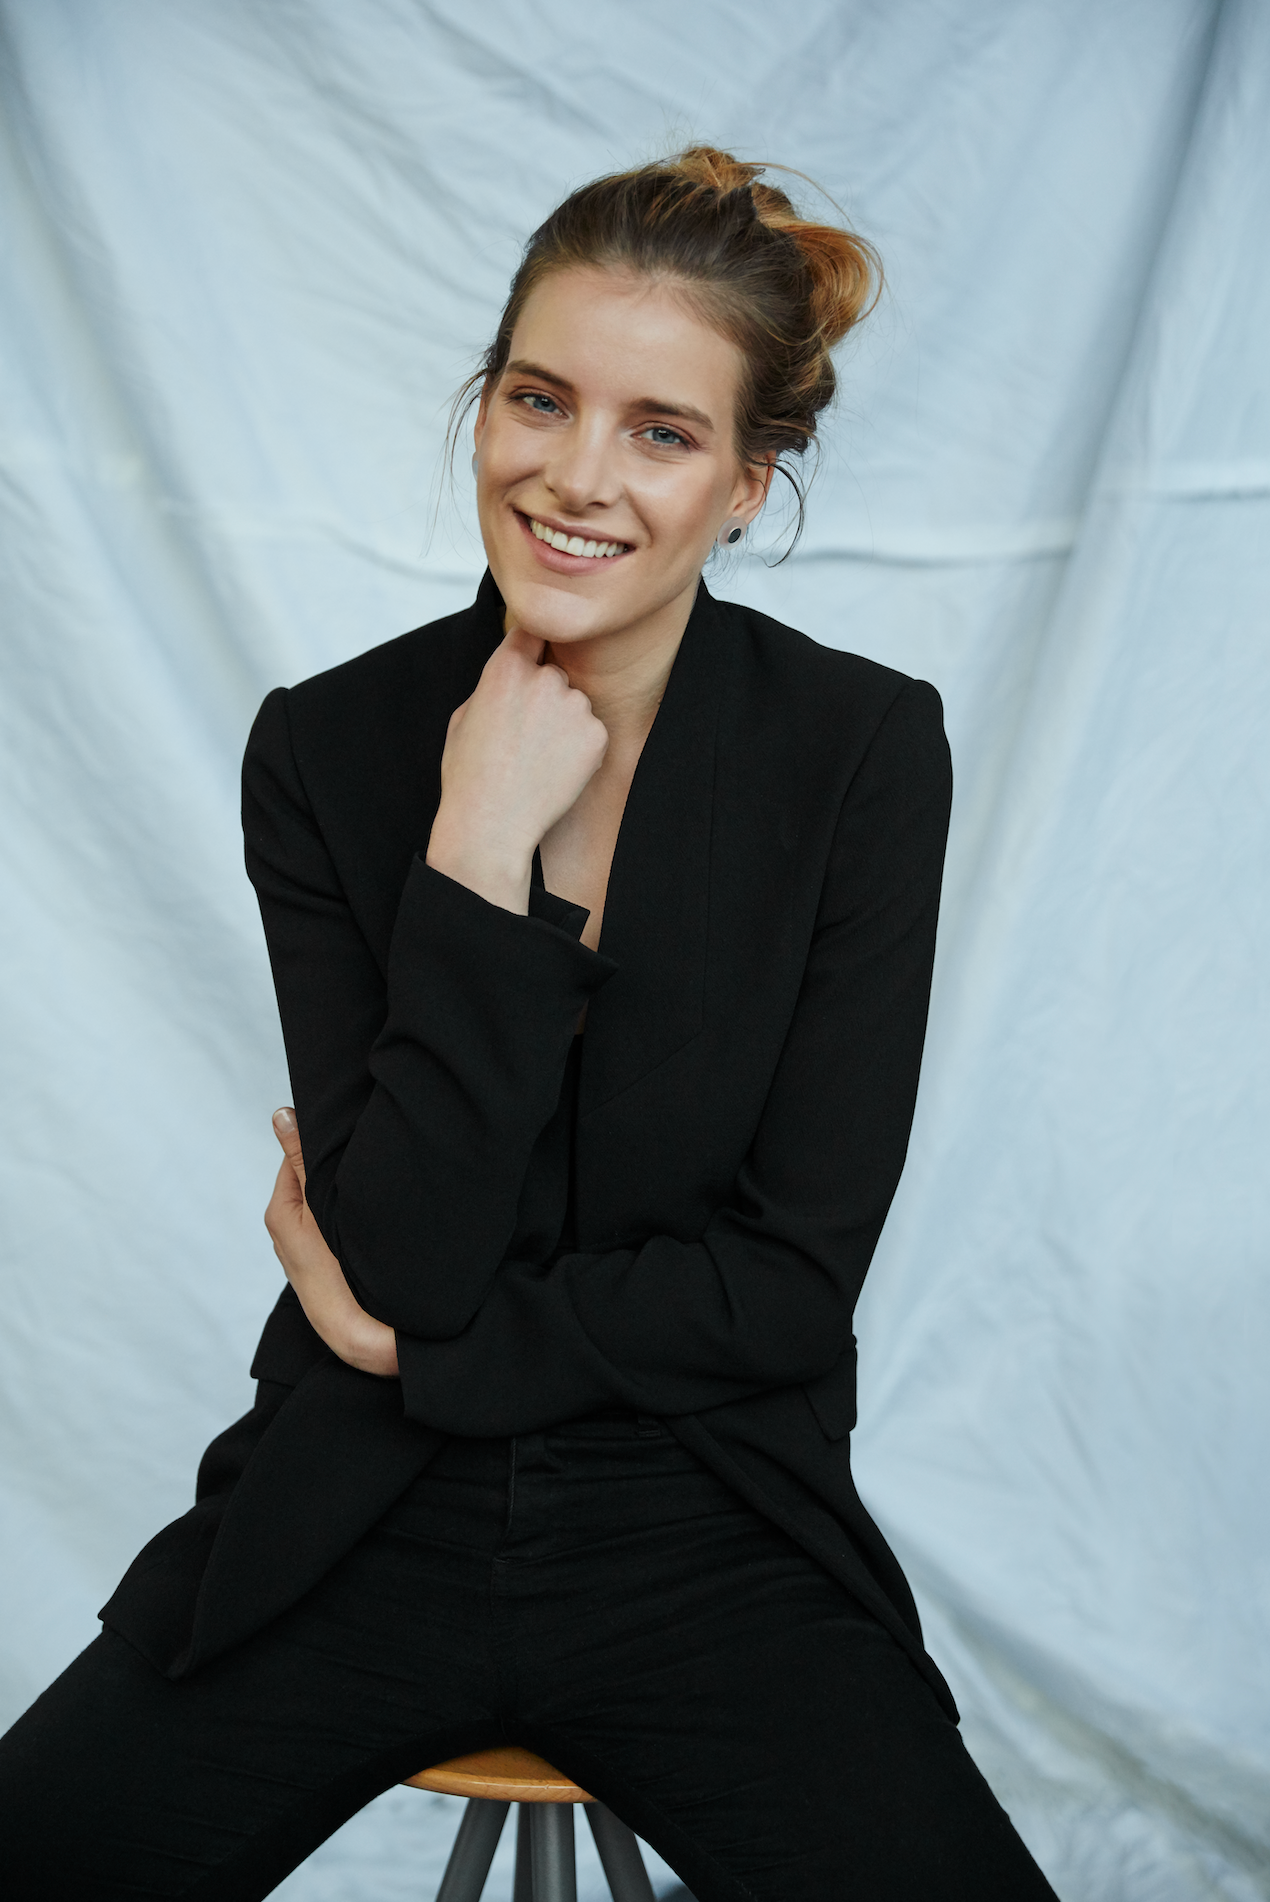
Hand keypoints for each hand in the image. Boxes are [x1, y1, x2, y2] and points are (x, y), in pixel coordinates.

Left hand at [265, 1108, 398, 1377]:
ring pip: (323, 1201)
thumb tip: (281, 1115)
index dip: (322, 1140)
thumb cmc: (338, 1277)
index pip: (296, 1157)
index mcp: (281, 1213)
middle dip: (332, 1163)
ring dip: (342, 1188)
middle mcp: (287, 1229)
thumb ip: (302, 1161)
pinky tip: (368, 1208)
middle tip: (364, 1147)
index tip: (350, 1127)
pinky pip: (333, 1221)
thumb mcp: (321, 1208)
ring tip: (369, 1174)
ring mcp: (306, 1248)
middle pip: (309, 1179)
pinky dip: (347, 1211)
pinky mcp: (325, 1262)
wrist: (360, 1342)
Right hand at [426, 627, 607, 910]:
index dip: (532, 645)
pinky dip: (580, 746)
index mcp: (506, 669)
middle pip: (554, 673)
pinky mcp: (597, 734)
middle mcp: (545, 679)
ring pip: (575, 703)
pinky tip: (555, 769)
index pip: (531, 632)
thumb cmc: (469, 775)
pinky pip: (591, 730)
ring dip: (564, 721)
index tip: (534, 654)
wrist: (493, 824)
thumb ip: (492, 686)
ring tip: (538, 757)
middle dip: (545, 695)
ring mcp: (575, 707)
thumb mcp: (463, 717)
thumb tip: (512, 672)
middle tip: (526, 735)